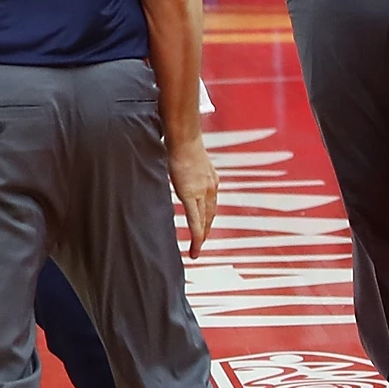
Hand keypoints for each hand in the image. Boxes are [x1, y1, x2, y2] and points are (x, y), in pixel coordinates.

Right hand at [168, 139, 218, 254]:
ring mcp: (202, 192)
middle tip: (201, 243)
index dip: (208, 217)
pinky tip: (196, 244)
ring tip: (197, 249)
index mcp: (211, 179)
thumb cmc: (182, 142)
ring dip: (203, 236)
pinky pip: (195, 219)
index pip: (210, 203)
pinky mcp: (191, 195)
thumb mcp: (187, 158)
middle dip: (207, 230)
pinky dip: (197, 234)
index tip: (205, 226)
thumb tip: (176, 167)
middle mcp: (211, 187)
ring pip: (204, 220)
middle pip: (210, 214)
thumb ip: (185, 168)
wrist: (184, 138)